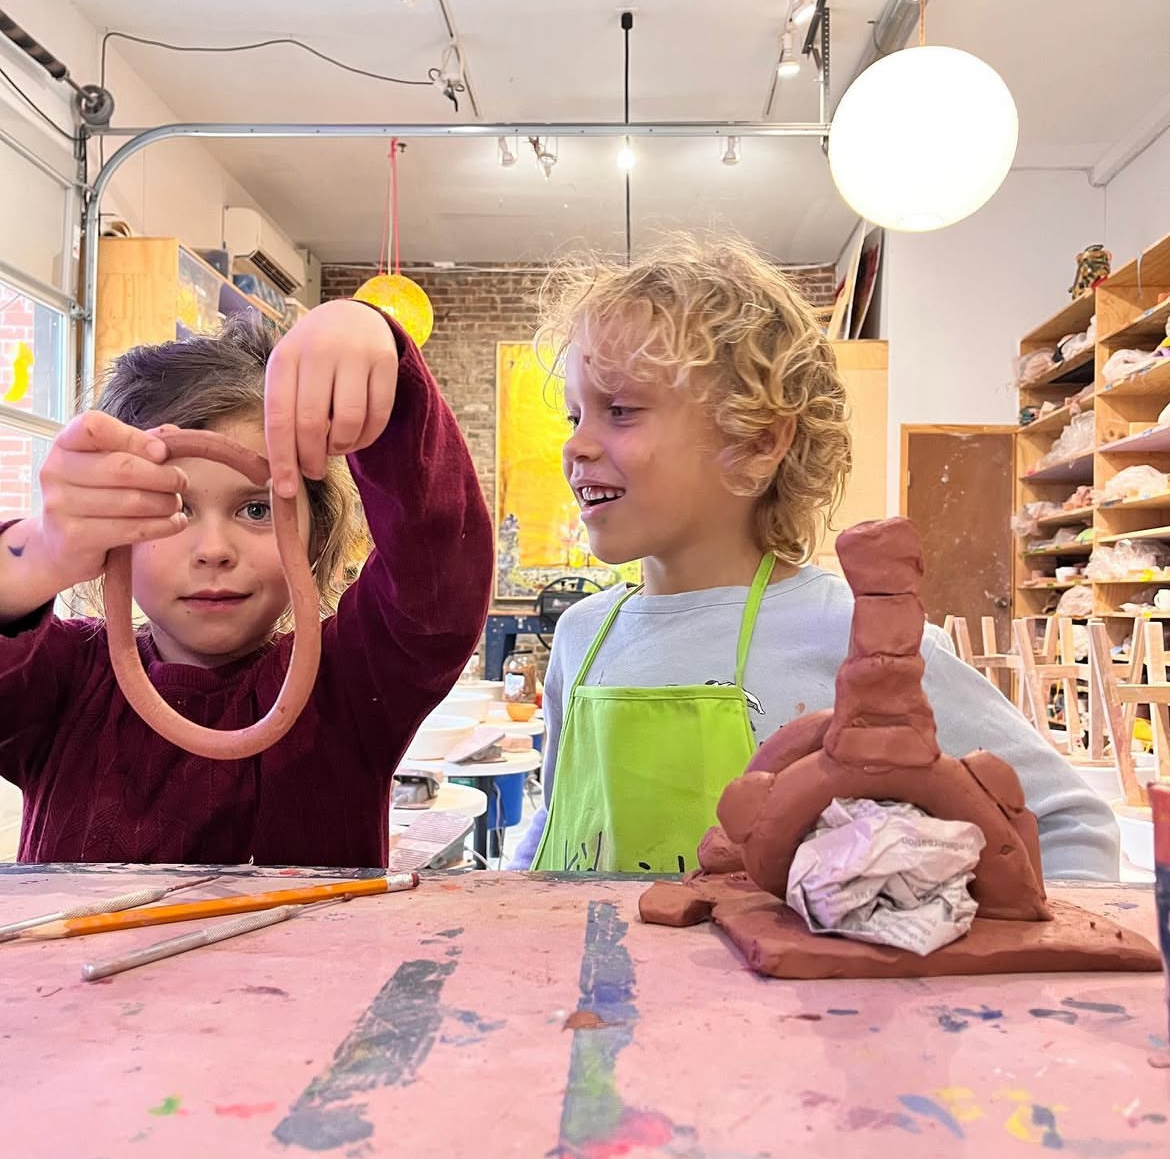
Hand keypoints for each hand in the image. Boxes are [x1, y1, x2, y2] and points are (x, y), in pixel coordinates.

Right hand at [35, 412, 188, 585]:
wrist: (64, 548)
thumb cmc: (96, 500)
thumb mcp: (110, 466)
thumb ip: (136, 447)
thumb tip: (172, 432)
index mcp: (64, 445)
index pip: (94, 426)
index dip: (135, 438)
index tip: (162, 453)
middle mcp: (55, 472)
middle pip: (123, 467)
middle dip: (164, 476)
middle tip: (181, 482)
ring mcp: (60, 506)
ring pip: (132, 500)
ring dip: (166, 503)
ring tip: (175, 504)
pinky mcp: (73, 538)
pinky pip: (131, 529)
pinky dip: (162, 525)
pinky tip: (174, 523)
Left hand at [264, 299, 399, 498]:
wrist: (352, 319)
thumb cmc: (314, 359)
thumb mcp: (290, 373)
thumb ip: (286, 412)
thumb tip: (284, 469)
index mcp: (285, 357)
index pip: (278, 417)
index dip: (283, 458)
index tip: (287, 490)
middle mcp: (318, 351)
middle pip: (312, 423)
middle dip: (312, 459)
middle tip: (314, 471)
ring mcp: (354, 354)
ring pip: (348, 422)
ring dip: (342, 447)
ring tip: (336, 447)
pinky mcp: (385, 362)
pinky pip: (378, 415)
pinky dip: (367, 437)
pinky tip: (357, 436)